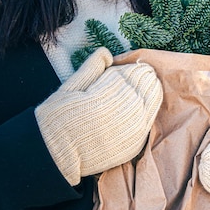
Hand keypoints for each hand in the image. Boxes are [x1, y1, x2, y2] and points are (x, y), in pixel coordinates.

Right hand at [36, 48, 162, 185]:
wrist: (57, 158)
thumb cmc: (58, 120)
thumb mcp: (68, 89)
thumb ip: (90, 69)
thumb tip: (106, 52)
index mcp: (101, 98)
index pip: (126, 77)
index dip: (131, 69)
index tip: (134, 64)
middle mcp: (119, 116)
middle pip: (140, 89)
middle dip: (143, 78)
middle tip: (145, 70)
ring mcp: (128, 133)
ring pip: (149, 105)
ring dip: (151, 91)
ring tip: (149, 82)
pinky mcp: (133, 146)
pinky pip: (148, 123)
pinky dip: (150, 110)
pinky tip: (146, 102)